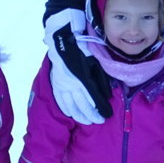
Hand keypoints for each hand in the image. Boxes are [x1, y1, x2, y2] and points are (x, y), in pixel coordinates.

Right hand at [44, 8, 111, 124]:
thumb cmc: (82, 51)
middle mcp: (71, 86)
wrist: (63, 41)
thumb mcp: (96, 63)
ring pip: (70, 107)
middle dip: (91, 116)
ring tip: (87, 121)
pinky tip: (71, 114)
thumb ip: (101, 81)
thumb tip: (107, 96)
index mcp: (83, 80)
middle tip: (99, 121)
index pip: (93, 100)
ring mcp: (62, 86)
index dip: (101, 110)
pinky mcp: (56, 84)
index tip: (107, 116)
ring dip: (79, 116)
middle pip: (82, 106)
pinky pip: (61, 101)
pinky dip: (67, 109)